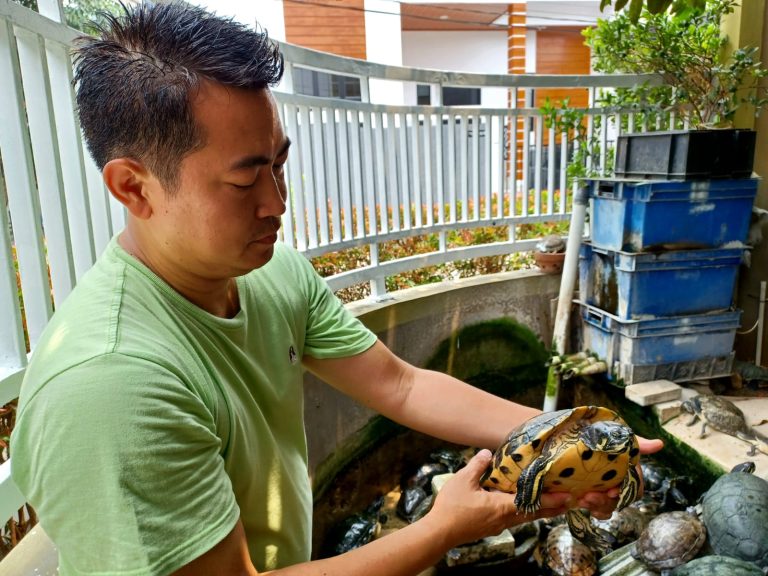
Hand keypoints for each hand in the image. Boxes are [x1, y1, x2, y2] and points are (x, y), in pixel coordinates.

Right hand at [424, 450, 570, 547]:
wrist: (440, 531)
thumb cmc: (452, 507)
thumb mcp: (463, 480)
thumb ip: (478, 465)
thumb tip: (488, 452)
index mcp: (502, 506)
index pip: (532, 503)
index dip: (551, 500)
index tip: (567, 496)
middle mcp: (504, 518)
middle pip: (533, 514)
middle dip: (551, 508)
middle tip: (568, 502)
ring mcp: (498, 525)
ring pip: (524, 518)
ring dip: (539, 512)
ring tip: (551, 505)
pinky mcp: (491, 528)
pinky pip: (514, 520)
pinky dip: (524, 514)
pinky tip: (521, 508)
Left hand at [573, 434, 664, 518]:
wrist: (581, 435)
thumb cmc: (604, 434)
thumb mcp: (619, 437)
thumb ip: (638, 444)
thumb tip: (659, 444)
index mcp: (629, 472)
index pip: (635, 489)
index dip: (625, 493)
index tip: (611, 492)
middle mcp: (620, 483)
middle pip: (620, 502)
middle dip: (605, 502)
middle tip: (589, 496)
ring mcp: (607, 489)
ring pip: (609, 507)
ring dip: (597, 506)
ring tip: (582, 499)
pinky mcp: (594, 493)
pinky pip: (598, 510)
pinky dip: (591, 509)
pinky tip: (580, 502)